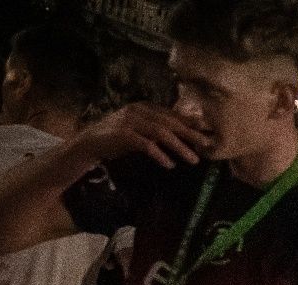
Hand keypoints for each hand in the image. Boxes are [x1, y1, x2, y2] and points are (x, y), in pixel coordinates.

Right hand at [71, 102, 208, 168]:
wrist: (90, 142)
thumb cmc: (119, 138)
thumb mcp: (141, 129)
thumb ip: (158, 128)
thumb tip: (184, 134)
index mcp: (144, 107)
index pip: (171, 114)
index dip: (190, 122)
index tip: (207, 131)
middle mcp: (138, 111)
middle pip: (169, 122)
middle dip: (190, 134)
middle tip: (207, 145)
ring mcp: (129, 122)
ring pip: (160, 133)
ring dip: (179, 147)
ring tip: (193, 159)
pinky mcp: (122, 135)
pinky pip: (145, 145)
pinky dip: (159, 155)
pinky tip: (170, 164)